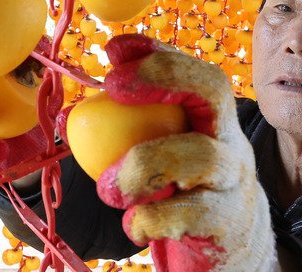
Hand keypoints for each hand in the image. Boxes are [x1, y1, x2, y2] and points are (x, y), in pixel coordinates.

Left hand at [83, 34, 276, 271]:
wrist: (230, 251)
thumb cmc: (179, 197)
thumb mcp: (152, 161)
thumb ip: (113, 138)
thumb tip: (67, 117)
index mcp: (208, 118)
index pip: (192, 68)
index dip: (157, 53)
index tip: (114, 50)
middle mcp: (229, 138)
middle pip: (214, 90)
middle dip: (164, 77)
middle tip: (113, 88)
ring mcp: (234, 179)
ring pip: (203, 155)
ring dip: (144, 166)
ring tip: (109, 188)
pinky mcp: (228, 222)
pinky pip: (192, 213)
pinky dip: (151, 218)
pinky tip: (134, 225)